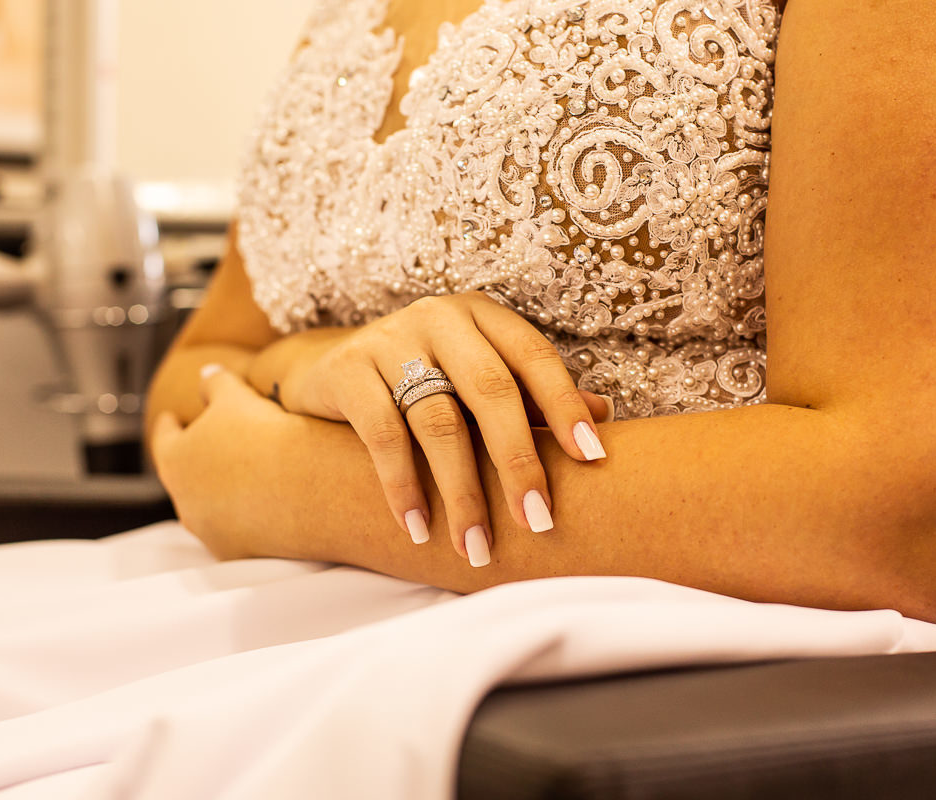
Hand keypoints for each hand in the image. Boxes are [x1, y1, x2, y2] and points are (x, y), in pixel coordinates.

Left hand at [151, 365, 294, 559]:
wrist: (310, 488)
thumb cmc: (267, 437)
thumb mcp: (236, 396)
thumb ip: (215, 383)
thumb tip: (207, 374)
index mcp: (176, 460)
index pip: (165, 438)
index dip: (170, 425)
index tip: (172, 419)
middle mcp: (185, 501)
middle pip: (184, 477)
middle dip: (195, 461)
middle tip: (209, 447)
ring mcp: (210, 531)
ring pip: (207, 508)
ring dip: (218, 493)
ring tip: (241, 476)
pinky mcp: (238, 552)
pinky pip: (235, 531)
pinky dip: (243, 517)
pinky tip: (264, 503)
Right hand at [277, 292, 608, 565]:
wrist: (330, 367)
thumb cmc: (425, 379)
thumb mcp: (477, 378)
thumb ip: (533, 396)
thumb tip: (606, 416)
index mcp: (483, 316)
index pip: (534, 357)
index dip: (565, 405)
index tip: (592, 458)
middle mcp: (439, 318)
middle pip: (490, 390)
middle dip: (517, 462)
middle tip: (537, 521)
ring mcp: (390, 340)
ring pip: (438, 421)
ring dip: (461, 492)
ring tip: (475, 546)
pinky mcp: (348, 369)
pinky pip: (383, 435)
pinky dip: (402, 487)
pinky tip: (418, 529)